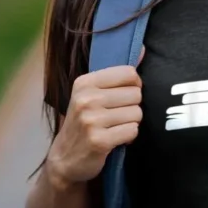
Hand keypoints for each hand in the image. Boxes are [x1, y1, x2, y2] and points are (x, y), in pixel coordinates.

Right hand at [47, 48, 144, 186]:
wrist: (65, 158)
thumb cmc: (85, 121)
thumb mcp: (93, 93)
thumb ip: (118, 73)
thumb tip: (142, 48)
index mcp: (84, 82)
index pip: (129, 73)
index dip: (134, 86)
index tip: (123, 96)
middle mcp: (86, 98)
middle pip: (136, 95)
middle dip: (133, 107)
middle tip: (117, 116)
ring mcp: (91, 120)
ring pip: (137, 114)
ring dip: (131, 123)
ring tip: (115, 127)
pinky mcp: (99, 140)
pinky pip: (133, 131)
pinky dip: (129, 137)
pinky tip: (115, 139)